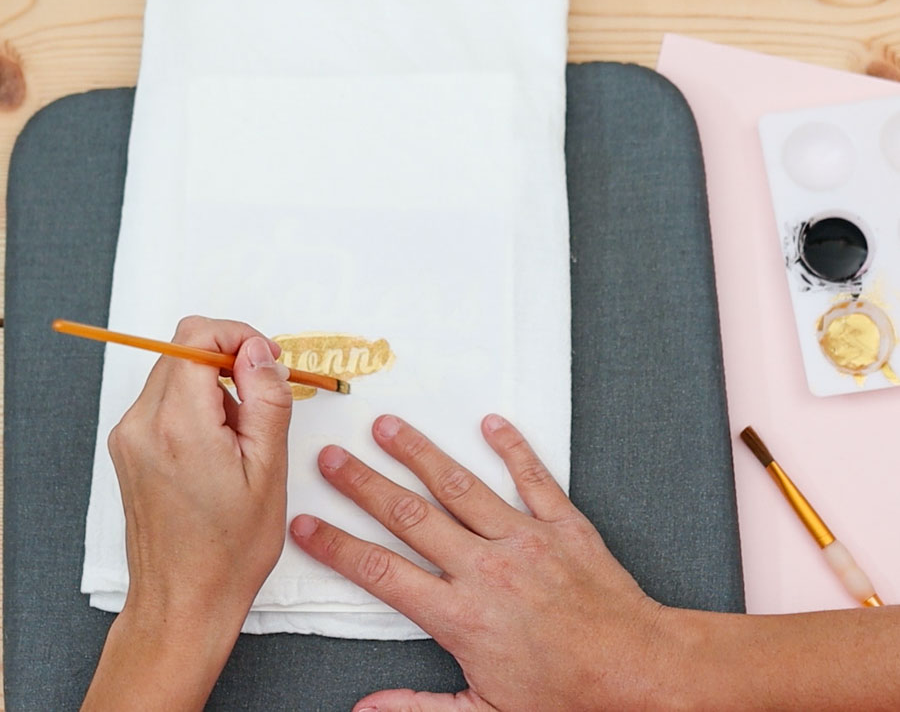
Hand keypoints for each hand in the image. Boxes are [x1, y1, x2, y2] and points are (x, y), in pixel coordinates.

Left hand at [84, 315, 292, 710]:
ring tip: (241, 435)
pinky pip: (164, 400)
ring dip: (214, 385)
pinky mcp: (127, 448)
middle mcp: (142, 424)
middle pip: (184, 349)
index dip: (238, 336)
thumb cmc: (229, 548)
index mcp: (179, 425)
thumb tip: (260, 352)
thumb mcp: (269, 469)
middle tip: (264, 396)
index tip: (266, 361)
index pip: (197, 336)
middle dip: (230, 359)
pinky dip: (197, 405)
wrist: (182, 601)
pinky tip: (219, 445)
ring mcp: (129, 436)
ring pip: (175, 373)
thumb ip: (267, 399)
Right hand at [290, 414, 684, 711]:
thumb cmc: (566, 696)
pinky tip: (491, 423)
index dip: (337, 546)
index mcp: (461, 614)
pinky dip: (511, 447)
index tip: (307, 523)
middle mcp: (485, 567)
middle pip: (409, 516)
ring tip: (389, 427)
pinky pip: (532, 476)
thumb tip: (365, 711)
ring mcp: (523, 538)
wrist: (636, 673)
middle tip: (333, 457)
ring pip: (460, 485)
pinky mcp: (561, 523)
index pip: (381, 572)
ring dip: (420, 454)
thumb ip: (420, 710)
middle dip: (364, 484)